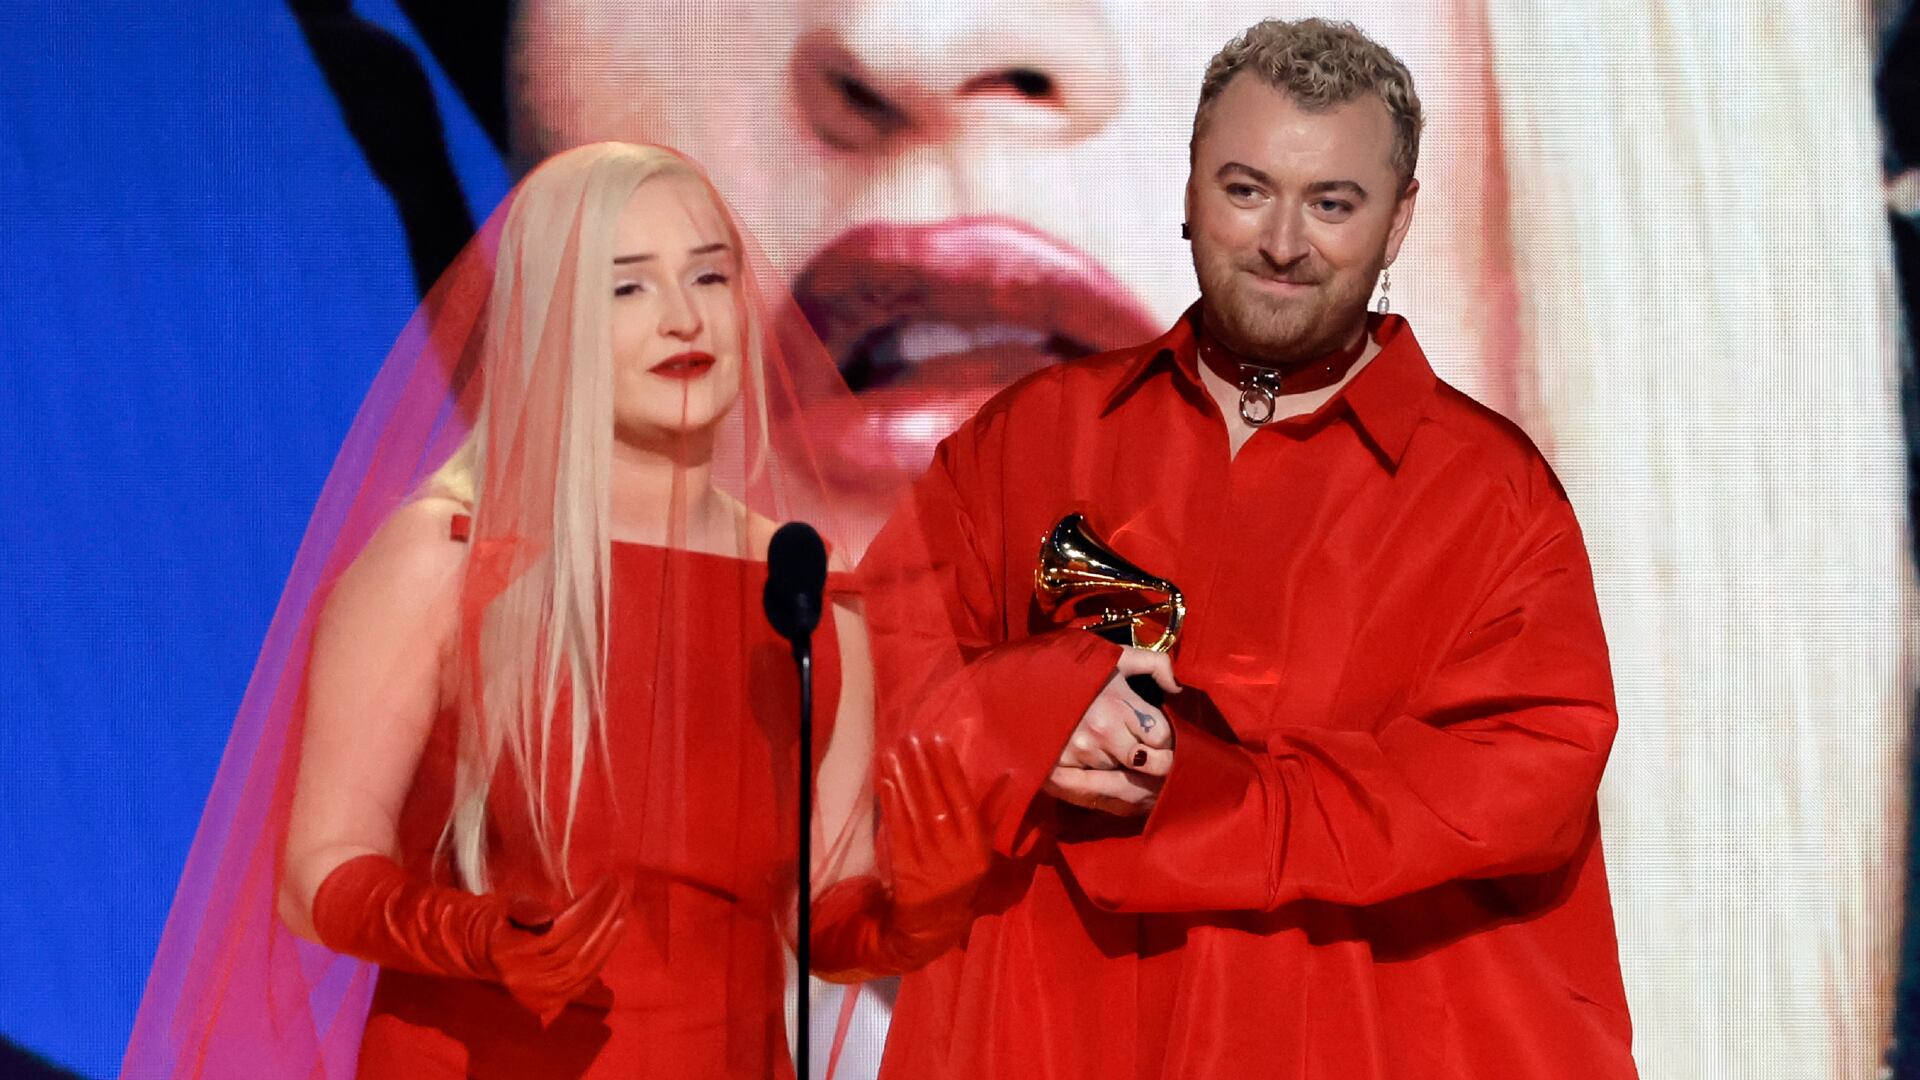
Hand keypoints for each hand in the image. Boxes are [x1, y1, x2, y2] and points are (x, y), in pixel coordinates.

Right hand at [489, 875, 630, 1021]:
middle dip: (601, 919)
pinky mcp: (549, 1002)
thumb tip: (547, 917)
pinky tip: (614, 935)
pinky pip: (583, 981)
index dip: (586, 907)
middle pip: (573, 950)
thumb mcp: (508, 904)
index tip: (606, 883)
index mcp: (507, 952)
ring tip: (622, 912)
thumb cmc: (506, 920)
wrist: (490, 953)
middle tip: (620, 893)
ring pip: (581, 968)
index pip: (557, 931)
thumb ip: (525, 907)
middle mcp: (520, 979)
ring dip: (607, 939)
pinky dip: (602, 957)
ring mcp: (535, 995)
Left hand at [877, 733, 991, 936]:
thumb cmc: (961, 878)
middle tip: (911, 738)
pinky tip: (885, 779)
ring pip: (914, 810)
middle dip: (922, 766)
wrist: (933, 921)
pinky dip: (891, 802)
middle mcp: (953, 849)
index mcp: (976, 844)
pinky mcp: (903, 863)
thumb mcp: (983, 848)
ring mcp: (927, 857)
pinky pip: (897, 827)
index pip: (962, 798)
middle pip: (936, 800)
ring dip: (903, 778)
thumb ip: (993, 812)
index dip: (949, 768)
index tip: (938, 740)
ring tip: (894, 750)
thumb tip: (1009, 775)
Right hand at [1045, 648, 1178, 814]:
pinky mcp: (1062, 772)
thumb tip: (1177, 688)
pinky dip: (1106, 785)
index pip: (1164, 738)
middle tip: (1149, 754)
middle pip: (1150, 764)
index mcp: (1119, 703)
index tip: (1157, 735)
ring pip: (1125, 777)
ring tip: (1118, 756)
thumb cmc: (1071, 669)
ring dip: (1126, 771)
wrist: (1016, 684)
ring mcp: (1082, 755)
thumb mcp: (1113, 656)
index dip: (1165, 738)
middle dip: (1154, 760)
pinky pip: (1100, 791)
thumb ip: (1154, 663)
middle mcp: (1103, 732)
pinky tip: (1107, 774)